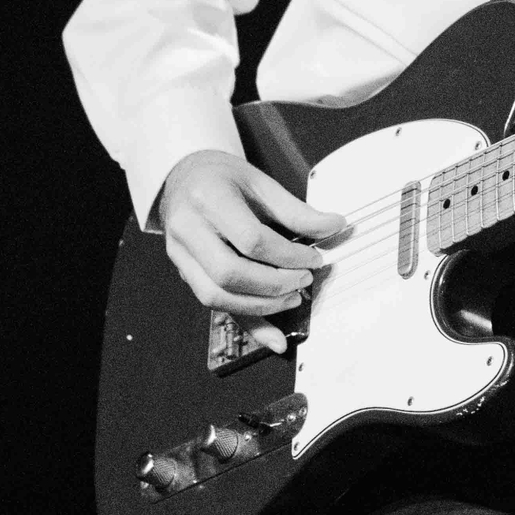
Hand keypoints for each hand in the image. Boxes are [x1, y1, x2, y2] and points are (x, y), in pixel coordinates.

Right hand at [153, 150, 348, 343]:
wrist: (185, 178)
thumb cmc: (223, 178)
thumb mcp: (261, 184)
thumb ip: (296, 211)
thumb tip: (333, 226)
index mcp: (208, 199)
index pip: (251, 239)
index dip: (288, 255)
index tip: (313, 259)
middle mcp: (187, 229)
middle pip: (229, 273)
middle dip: (274, 285)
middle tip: (303, 281)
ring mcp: (180, 255)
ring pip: (216, 297)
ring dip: (261, 307)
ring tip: (292, 298)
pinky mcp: (184, 274)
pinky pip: (214, 307)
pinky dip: (247, 325)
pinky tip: (273, 337)